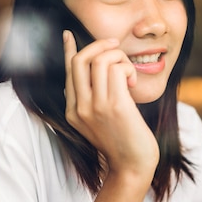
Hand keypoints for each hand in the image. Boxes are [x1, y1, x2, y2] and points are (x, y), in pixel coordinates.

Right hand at [63, 30, 158, 179]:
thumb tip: (98, 72)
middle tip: (116, 47)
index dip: (69, 49)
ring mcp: (96, 106)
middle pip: (81, 59)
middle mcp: (80, 107)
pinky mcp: (115, 106)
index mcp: (73, 111)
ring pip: (102, 60)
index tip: (69, 34)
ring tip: (129, 75)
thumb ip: (92, 100)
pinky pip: (117, 69)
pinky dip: (128, 68)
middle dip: (100, 45)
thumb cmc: (122, 142)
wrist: (132, 166)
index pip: (68, 71)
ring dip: (120, 59)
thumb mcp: (99, 121)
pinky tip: (133, 83)